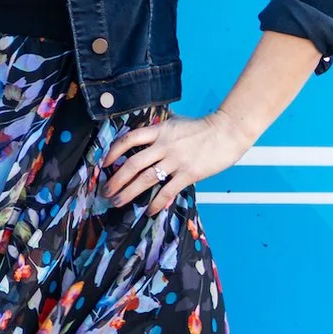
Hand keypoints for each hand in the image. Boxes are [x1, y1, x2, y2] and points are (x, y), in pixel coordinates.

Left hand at [104, 110, 252, 209]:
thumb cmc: (204, 127)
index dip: (114, 151)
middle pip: (133, 163)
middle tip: (106, 191)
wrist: (227, 132)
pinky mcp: (189, 173)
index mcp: (160, 130)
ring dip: (129, 192)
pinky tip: (149, 211)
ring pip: (146, 179)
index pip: (129, 139)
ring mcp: (176, 160)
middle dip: (116, 180)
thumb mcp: (177, 122)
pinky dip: (156, 202)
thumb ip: (161, 129)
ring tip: (117, 202)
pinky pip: (167, 191)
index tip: (105, 164)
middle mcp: (164, 145)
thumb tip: (145, 134)